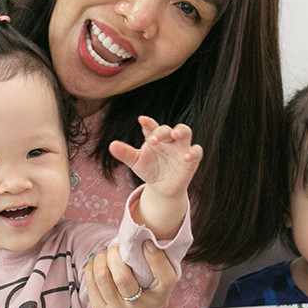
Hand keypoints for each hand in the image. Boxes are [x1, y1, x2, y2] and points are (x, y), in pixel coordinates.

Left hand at [85, 242, 175, 307]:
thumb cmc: (147, 299)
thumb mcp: (159, 287)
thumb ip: (157, 265)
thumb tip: (143, 238)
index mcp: (160, 299)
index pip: (165, 278)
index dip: (156, 258)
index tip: (146, 243)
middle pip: (122, 277)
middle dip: (114, 255)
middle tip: (116, 248)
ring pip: (101, 278)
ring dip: (100, 259)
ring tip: (105, 254)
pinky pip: (90, 284)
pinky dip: (91, 268)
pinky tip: (97, 264)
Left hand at [109, 118, 202, 242]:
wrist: (161, 187)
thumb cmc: (148, 169)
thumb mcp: (135, 162)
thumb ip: (125, 153)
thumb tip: (111, 145)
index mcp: (154, 137)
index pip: (151, 126)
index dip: (148, 123)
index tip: (141, 120)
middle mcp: (168, 140)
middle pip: (168, 128)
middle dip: (162, 131)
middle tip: (153, 139)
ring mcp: (181, 148)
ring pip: (186, 132)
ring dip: (181, 131)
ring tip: (175, 135)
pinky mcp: (191, 159)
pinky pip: (197, 151)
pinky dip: (193, 152)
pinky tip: (186, 157)